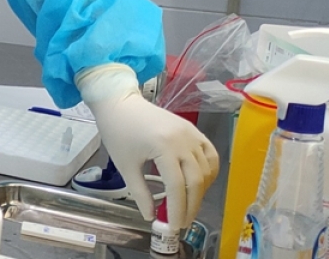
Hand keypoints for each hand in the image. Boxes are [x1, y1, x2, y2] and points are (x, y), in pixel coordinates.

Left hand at [77, 63, 219, 229]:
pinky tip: (199, 184)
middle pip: (196, 181)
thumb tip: (151, 216)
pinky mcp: (194, 130)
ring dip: (200, 191)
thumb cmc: (118, 133)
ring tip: (188, 205)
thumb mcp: (125, 166)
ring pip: (206, 170)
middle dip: (191, 205)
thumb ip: (140, 193)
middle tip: (182, 221)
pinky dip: (209, 172)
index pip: (177, 186)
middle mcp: (183, 140)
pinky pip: (210, 155)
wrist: (120, 103)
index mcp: (164, 147)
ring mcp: (191, 134)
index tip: (174, 225)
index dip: (178, 209)